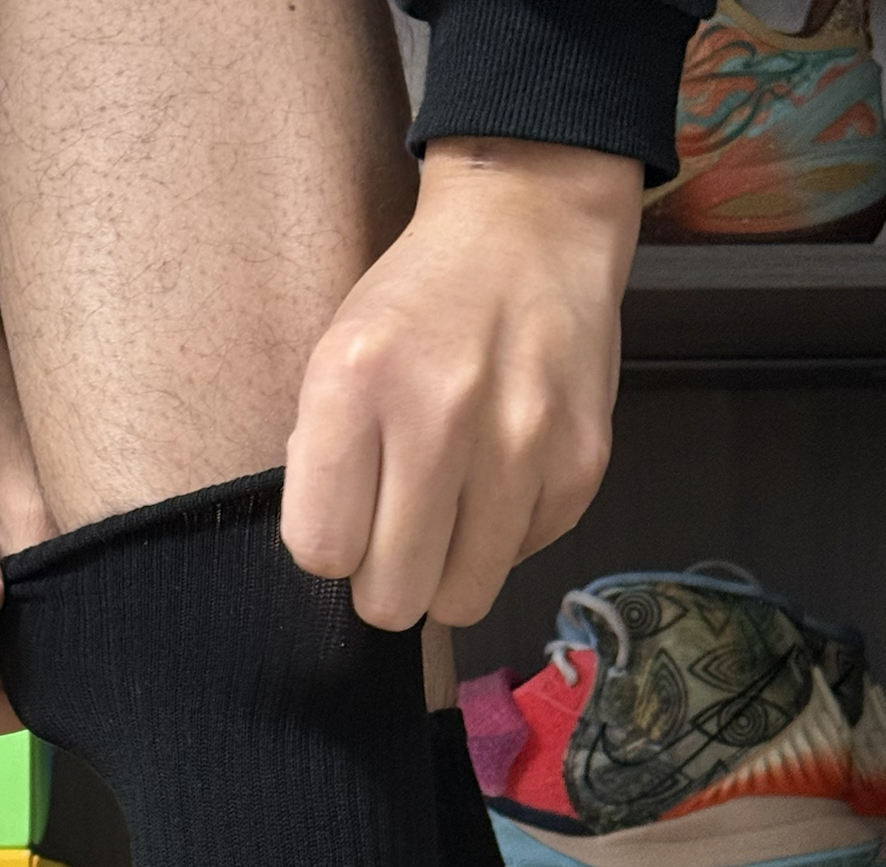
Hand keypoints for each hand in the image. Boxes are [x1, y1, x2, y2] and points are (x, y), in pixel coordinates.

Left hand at [281, 138, 642, 635]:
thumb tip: (337, 562)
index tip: (346, 518)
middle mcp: (440, 415)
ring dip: (448, 574)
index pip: (321, 551)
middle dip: (388, 583)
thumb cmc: (416, 307)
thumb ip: (323, 462)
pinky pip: (520, 559)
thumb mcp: (335, 358)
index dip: (331, 548)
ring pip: (462, 600)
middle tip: (397, 540)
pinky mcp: (581, 466)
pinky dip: (504, 535)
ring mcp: (522, 444)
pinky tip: (500, 475)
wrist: (531, 230)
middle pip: (393, 597)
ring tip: (450, 514)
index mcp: (356, 384)